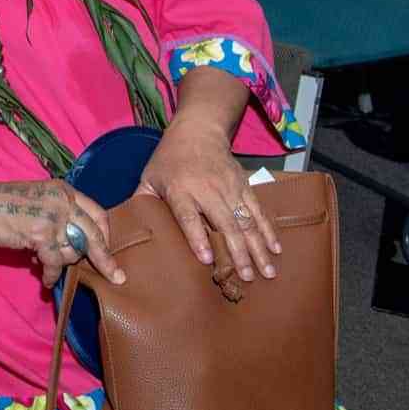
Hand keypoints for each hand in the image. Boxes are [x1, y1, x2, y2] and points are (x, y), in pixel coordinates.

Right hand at [0, 177, 125, 288]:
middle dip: (106, 259)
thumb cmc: (4, 202)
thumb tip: (77, 243)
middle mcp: (63, 201)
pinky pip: (55, 262)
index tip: (108, 250)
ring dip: (61, 261)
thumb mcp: (40, 198)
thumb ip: (61, 214)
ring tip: (45, 261)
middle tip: (117, 276)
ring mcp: (53, 217)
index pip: (98, 213)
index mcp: (65, 191)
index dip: (105, 235)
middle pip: (94, 234)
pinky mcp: (40, 234)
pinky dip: (52, 274)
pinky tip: (47, 280)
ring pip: (72, 250)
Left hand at [137, 120, 280, 282]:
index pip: (189, 217)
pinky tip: (276, 248)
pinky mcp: (244, 185)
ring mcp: (229, 188)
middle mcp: (207, 190)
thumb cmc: (168, 159)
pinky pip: (258, 210)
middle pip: (225, 224)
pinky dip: (268, 230)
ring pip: (246, 221)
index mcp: (180, 190)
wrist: (197, 131)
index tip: (208, 259)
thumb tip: (132, 229)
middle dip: (238, 252)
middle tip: (248, 278)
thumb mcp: (149, 178)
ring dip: (259, 247)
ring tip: (268, 272)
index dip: (197, 238)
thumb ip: (143, 202)